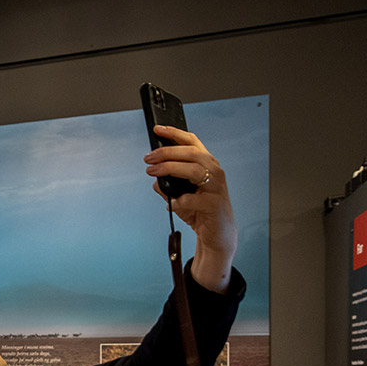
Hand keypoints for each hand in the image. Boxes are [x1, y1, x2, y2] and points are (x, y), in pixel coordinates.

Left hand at [145, 125, 236, 292]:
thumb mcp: (181, 196)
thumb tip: (155, 180)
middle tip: (148, 158)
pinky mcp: (214, 204)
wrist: (217, 236)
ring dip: (170, 168)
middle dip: (167, 152)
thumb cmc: (201, 212)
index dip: (175, 133)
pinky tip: (172, 204)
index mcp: (207, 165)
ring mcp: (216, 187)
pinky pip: (192, 199)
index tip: (157, 130)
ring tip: (153, 172)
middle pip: (191, 153)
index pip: (193, 142)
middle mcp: (215, 172)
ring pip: (193, 170)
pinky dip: (179, 201)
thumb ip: (168, 186)